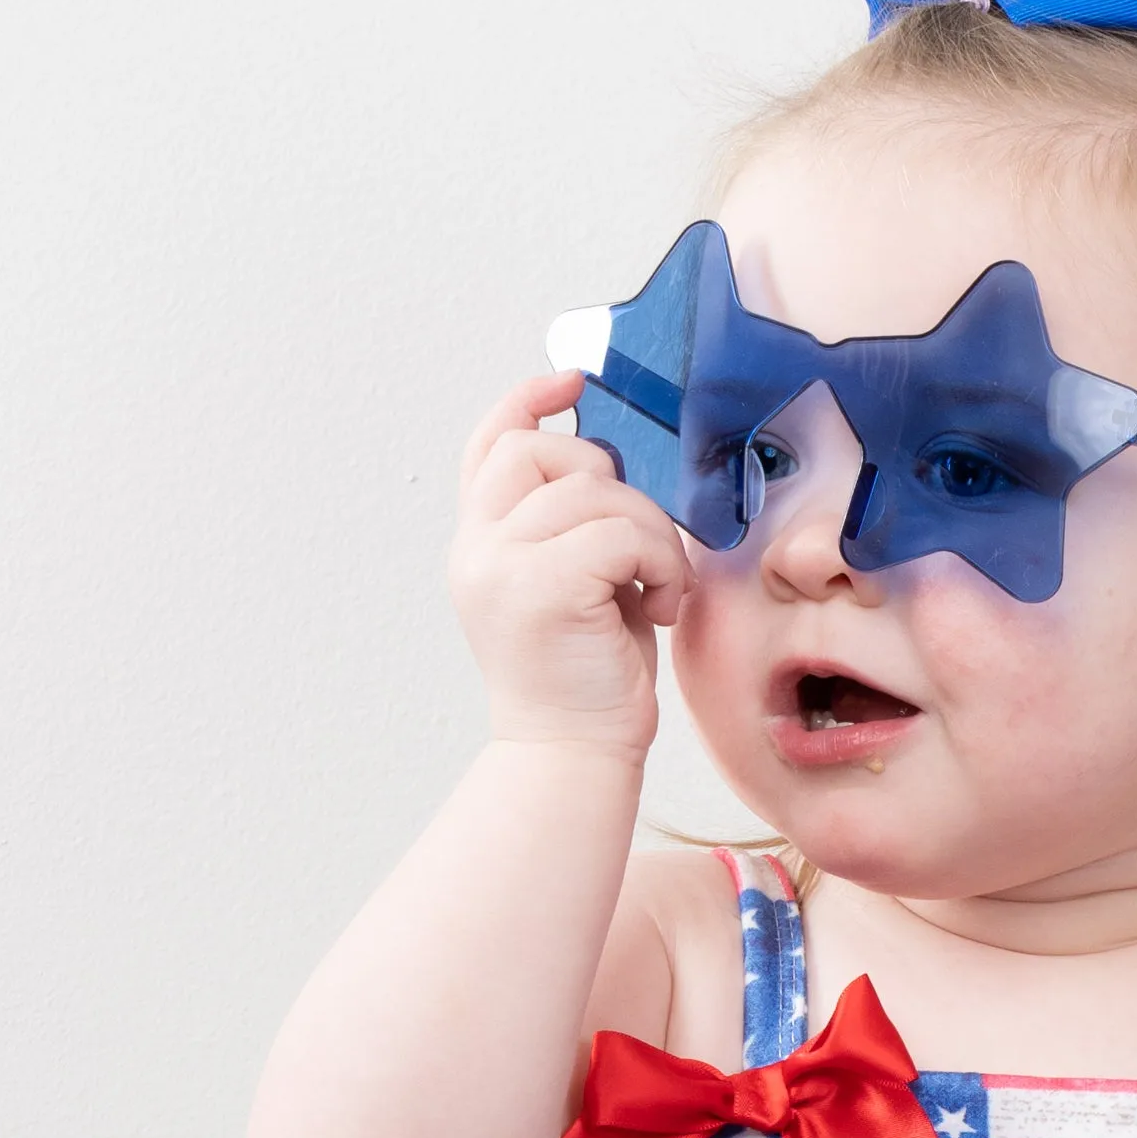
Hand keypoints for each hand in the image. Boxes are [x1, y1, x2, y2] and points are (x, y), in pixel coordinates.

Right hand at [450, 370, 688, 756]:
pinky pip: (621, 533)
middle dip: (609, 481)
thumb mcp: (576, 585)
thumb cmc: (588, 679)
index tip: (571, 380)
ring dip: (649, 533)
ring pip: (595, 491)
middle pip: (542, 450)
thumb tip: (610, 467)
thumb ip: (573, 526)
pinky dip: (658, 562)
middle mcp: (477, 549)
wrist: (573, 757)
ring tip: (655, 586)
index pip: (489, 444)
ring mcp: (500, 566)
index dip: (527, 400)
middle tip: (639, 545)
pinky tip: (659, 604)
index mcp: (480, 543)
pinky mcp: (540, 588)